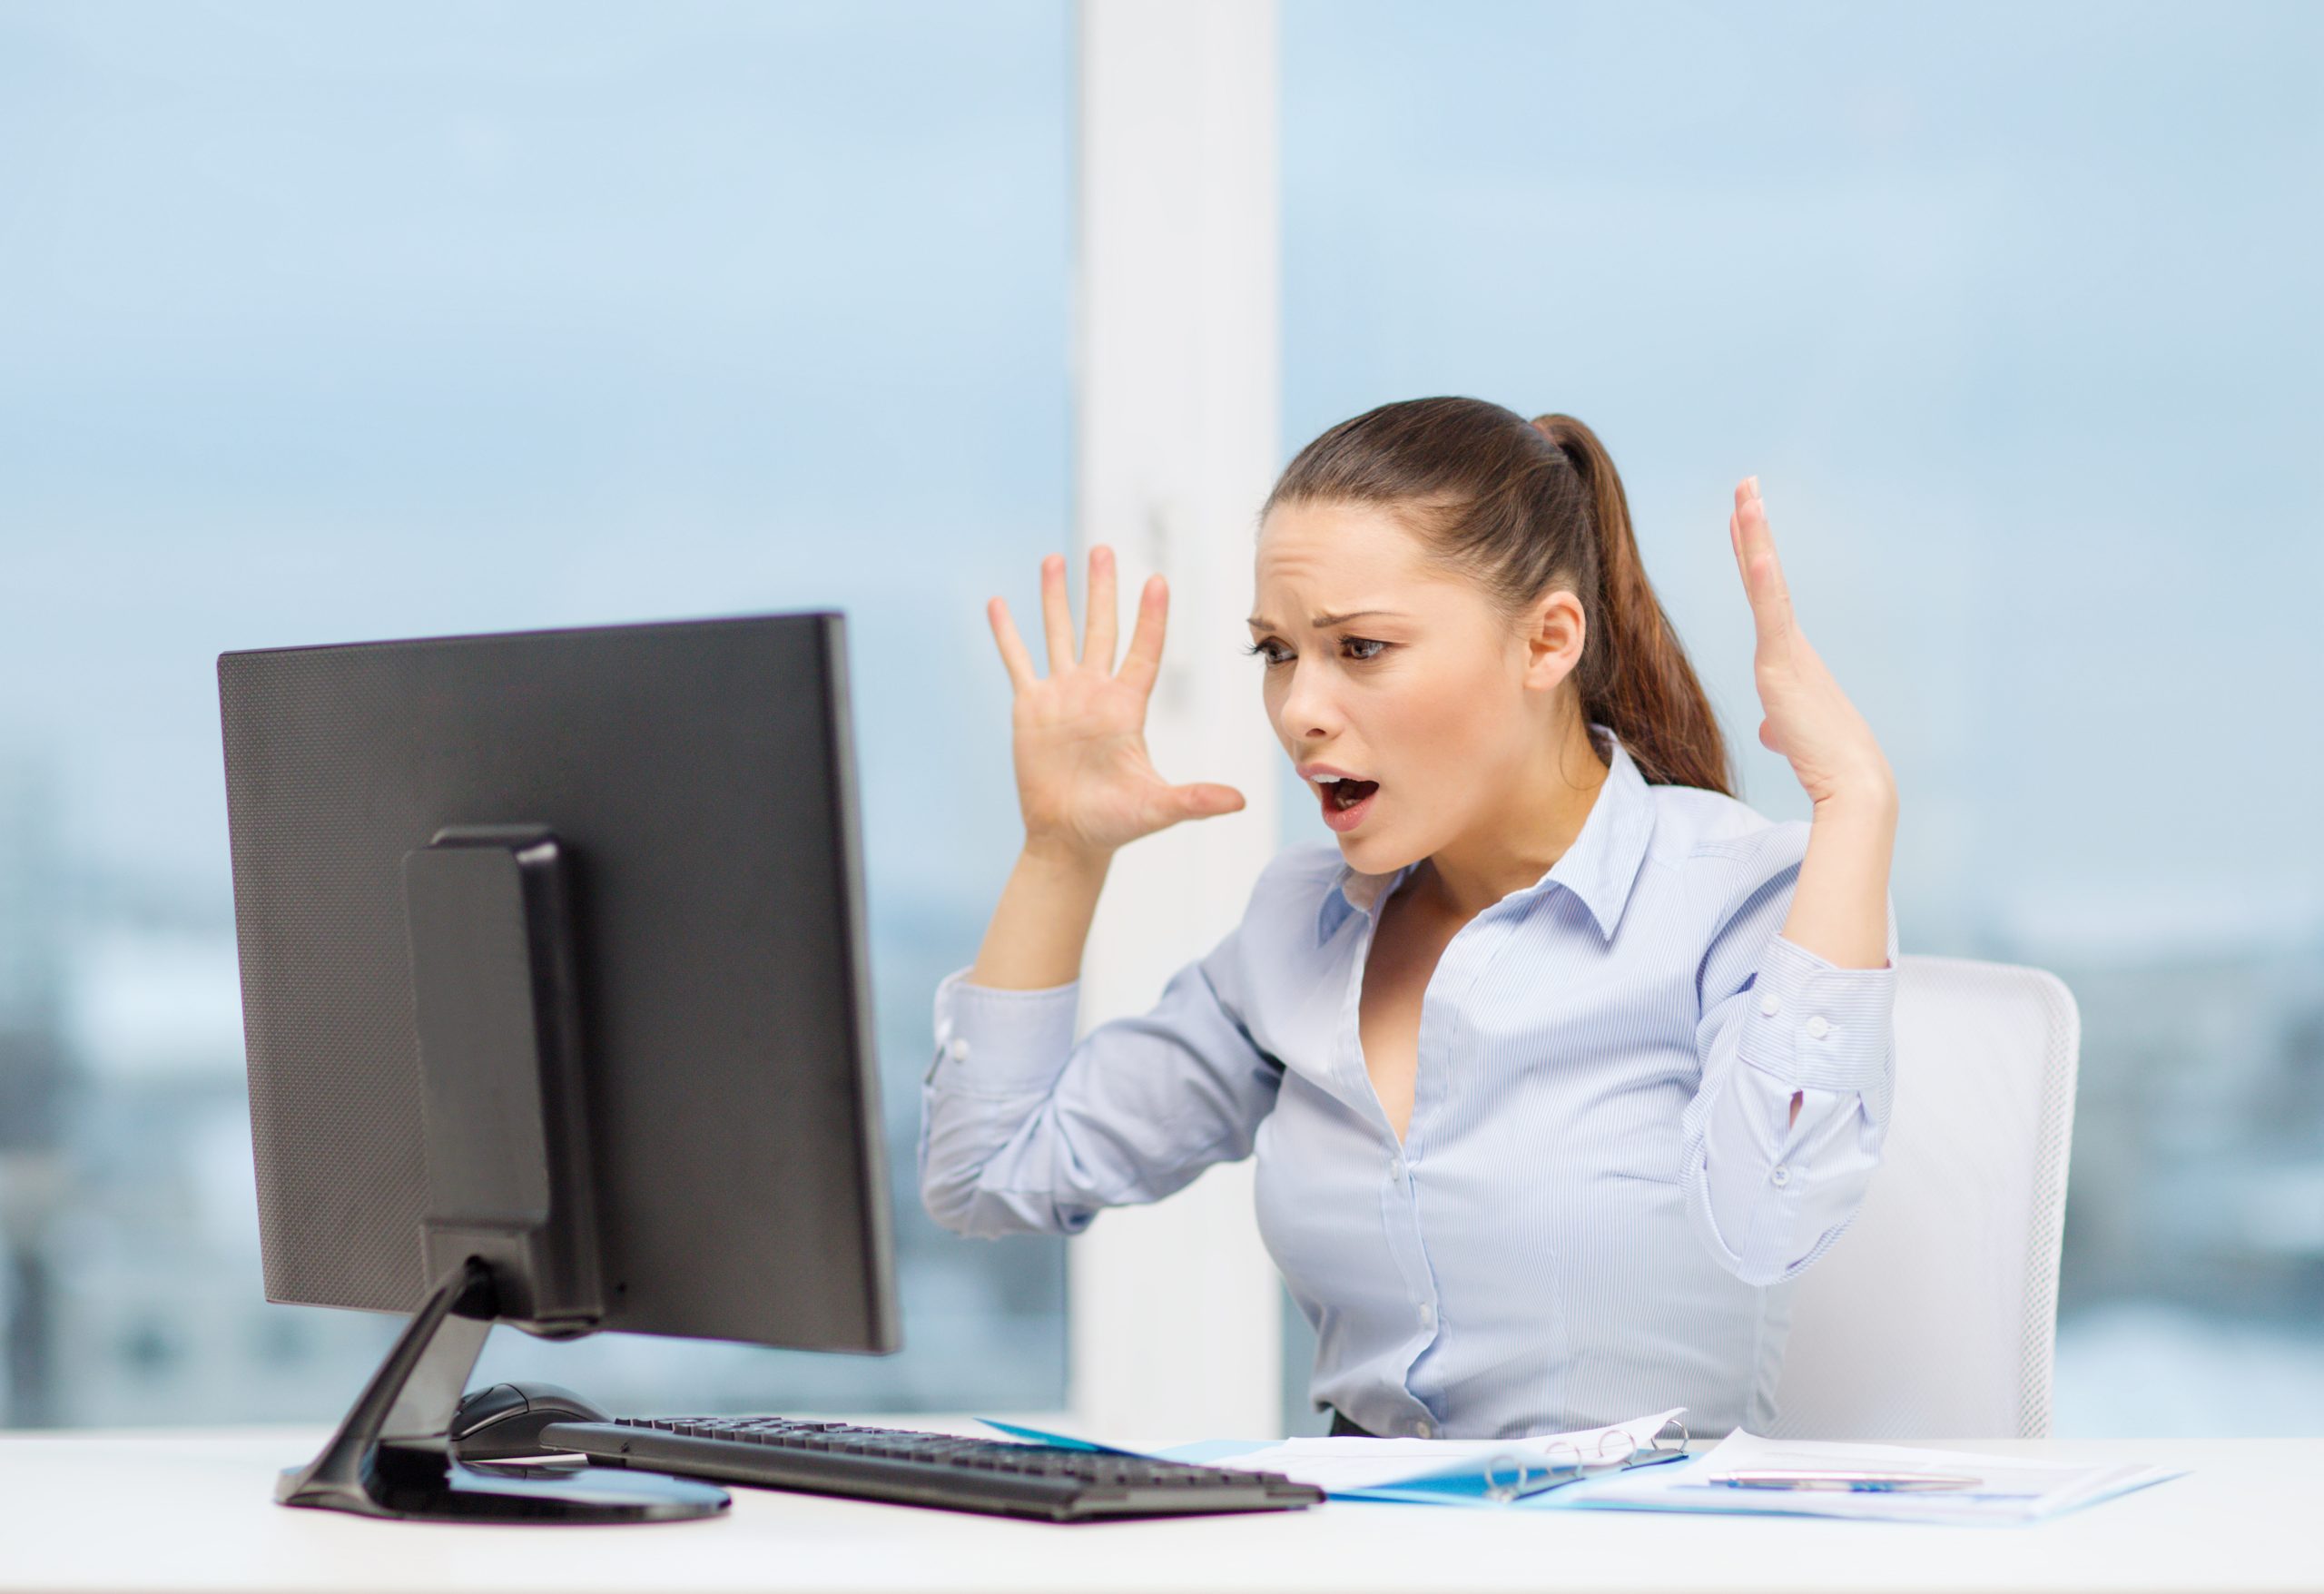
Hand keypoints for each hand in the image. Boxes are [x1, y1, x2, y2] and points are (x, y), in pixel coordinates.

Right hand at [986, 545, 1245, 859]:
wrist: (1069, 837)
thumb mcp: (1156, 808)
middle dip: (1101, 589)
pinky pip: (1017, 661)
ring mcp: (1061, 696)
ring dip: (1056, 598)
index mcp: (1126, 708)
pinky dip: (1007, 633)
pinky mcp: (1029, 708)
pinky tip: (998, 603)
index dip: (1150, 618)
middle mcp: (1095, 692)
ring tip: (1055, 558)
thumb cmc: (1115, 823)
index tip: (1157, 580)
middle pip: (1100, 629)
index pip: (1143, 651)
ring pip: (1058, 634)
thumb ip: (1194, 800)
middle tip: (1103, 550)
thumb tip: (1239, 803)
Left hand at [1728, 477, 1894, 810]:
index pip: (1765, 596)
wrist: (1854, 785)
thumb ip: (1781, 724)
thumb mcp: (1793, 736)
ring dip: (1755, 537)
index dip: (1752, 555)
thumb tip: (1772, 729)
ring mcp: (1788, 652)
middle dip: (1752, 528)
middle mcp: (1791, 646)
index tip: (1741, 518)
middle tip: (1745, 484)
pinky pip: (1771, 614)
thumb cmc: (1828, 763)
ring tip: (1746, 494)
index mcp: (1789, 658)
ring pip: (1766, 584)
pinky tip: (1754, 548)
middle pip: (1764, 576)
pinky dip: (1763, 581)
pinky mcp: (1783, 666)